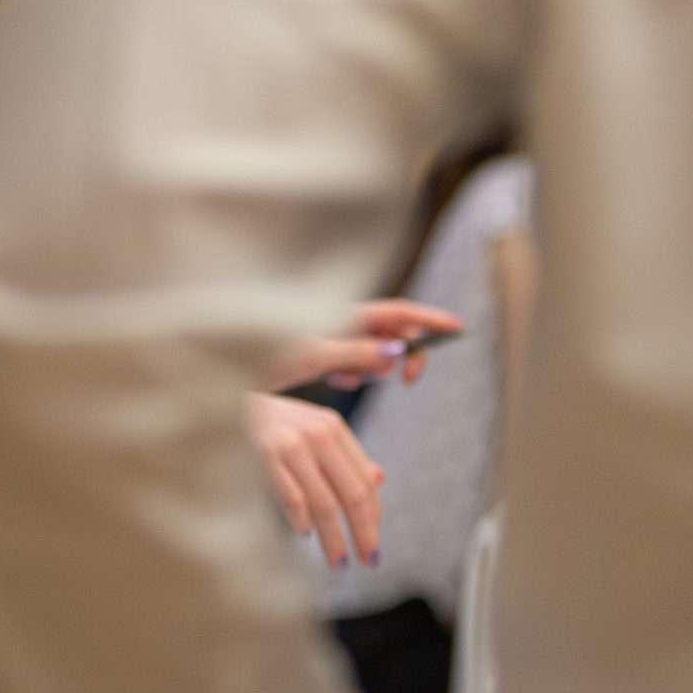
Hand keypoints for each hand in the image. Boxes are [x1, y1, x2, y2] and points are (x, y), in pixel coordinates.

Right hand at [244, 391, 383, 568]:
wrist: (223, 396)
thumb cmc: (271, 421)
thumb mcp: (311, 427)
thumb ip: (344, 452)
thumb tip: (379, 480)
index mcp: (333, 426)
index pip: (364, 480)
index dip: (373, 516)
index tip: (372, 545)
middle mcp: (317, 433)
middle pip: (351, 494)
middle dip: (363, 532)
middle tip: (369, 561)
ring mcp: (291, 444)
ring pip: (324, 503)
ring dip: (334, 538)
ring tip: (338, 561)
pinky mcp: (265, 454)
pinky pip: (292, 497)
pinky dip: (301, 520)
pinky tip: (304, 533)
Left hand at [270, 299, 461, 390]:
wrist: (235, 365)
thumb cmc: (265, 350)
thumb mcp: (313, 353)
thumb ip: (355, 351)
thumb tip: (394, 354)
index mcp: (346, 313)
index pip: (398, 312)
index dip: (429, 319)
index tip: (457, 327)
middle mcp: (345, 320)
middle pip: (394, 333)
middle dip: (403, 355)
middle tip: (408, 380)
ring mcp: (337, 336)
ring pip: (376, 352)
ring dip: (372, 367)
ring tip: (342, 375)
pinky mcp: (328, 354)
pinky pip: (356, 364)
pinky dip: (354, 373)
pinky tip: (333, 378)